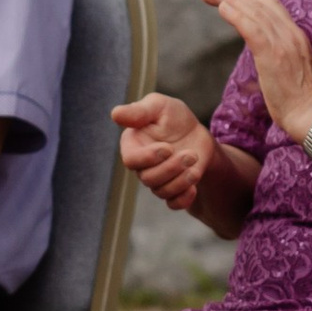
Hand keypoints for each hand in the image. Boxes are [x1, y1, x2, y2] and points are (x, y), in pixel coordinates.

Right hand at [112, 88, 212, 208]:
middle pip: (148, 178)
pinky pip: (173, 203)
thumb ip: (138, 111)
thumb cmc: (174, 117)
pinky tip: (194, 187)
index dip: (148, 158)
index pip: (131, 160)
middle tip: (191, 154)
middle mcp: (142, 166)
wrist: (197, 134)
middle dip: (171, 168)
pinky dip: (183, 199)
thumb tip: (114, 114)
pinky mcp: (172, 189)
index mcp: (133, 145)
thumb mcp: (159, 106)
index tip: (168, 148)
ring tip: (195, 163)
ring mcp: (157, 179)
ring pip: (161, 191)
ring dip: (181, 181)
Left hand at [204, 0, 311, 138]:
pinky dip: (235, 15)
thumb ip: (276, 51)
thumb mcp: (289, 67)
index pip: (271, 5)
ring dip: (229, 0)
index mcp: (296, 35)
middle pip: (260, 4)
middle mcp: (291, 34)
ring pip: (254, 12)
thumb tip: (259, 48)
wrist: (310, 115)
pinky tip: (221, 7)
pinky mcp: (273, 55)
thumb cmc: (298, 98)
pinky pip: (251, 28)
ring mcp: (283, 43)